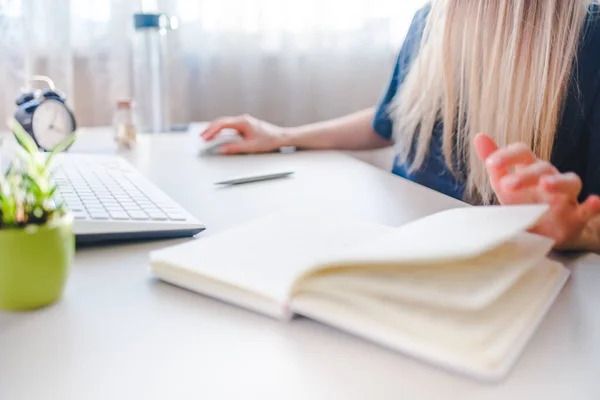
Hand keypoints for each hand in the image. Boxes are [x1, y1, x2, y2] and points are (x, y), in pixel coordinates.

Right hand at [200, 114, 285, 154]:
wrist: (280, 137)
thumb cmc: (269, 140)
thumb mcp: (250, 147)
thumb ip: (234, 148)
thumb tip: (221, 150)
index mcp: (243, 122)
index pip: (222, 124)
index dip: (211, 131)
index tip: (205, 138)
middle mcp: (242, 119)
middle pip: (221, 122)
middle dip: (210, 129)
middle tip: (202, 137)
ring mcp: (243, 122)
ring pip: (225, 123)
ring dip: (215, 129)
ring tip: (207, 137)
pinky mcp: (244, 125)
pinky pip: (229, 126)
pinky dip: (222, 131)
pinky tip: (218, 136)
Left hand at [474, 133, 599, 249]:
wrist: (545, 232)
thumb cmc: (523, 203)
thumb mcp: (504, 184)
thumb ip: (494, 163)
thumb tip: (479, 136)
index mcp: (530, 169)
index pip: (522, 152)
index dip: (507, 155)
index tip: (491, 164)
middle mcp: (549, 177)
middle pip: (541, 168)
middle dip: (524, 175)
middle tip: (507, 185)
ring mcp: (565, 196)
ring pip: (570, 181)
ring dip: (558, 181)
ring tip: (546, 184)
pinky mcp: (577, 216)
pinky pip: (589, 208)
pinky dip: (593, 205)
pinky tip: (594, 202)